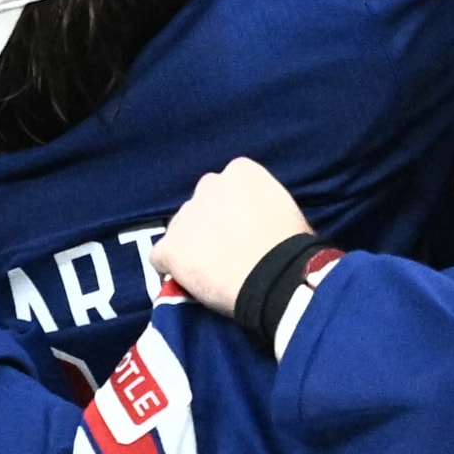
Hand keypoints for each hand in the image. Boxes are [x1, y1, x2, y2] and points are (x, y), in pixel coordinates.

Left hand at [154, 158, 313, 311]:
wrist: (275, 276)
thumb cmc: (291, 248)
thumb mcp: (287, 210)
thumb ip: (265, 205)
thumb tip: (263, 222)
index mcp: (241, 171)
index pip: (228, 186)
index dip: (234, 211)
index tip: (244, 231)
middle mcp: (208, 185)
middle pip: (201, 204)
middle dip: (209, 223)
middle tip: (227, 250)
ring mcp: (185, 215)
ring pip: (181, 229)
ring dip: (191, 245)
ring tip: (212, 271)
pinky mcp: (171, 246)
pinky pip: (162, 256)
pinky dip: (172, 268)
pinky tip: (190, 282)